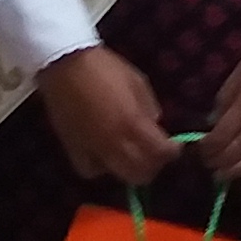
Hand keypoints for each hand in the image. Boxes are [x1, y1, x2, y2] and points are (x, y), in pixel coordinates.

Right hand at [38, 46, 177, 183]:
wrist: (66, 65)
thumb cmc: (105, 68)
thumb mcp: (137, 82)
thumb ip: (149, 107)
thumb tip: (154, 125)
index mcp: (133, 123)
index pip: (160, 152)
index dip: (172, 152)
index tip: (174, 147)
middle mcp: (114, 142)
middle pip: (141, 172)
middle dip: (154, 166)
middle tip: (155, 155)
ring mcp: (93, 148)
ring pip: (118, 175)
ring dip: (130, 169)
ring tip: (132, 157)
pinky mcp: (73, 149)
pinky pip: (91, 170)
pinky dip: (101, 168)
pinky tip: (105, 157)